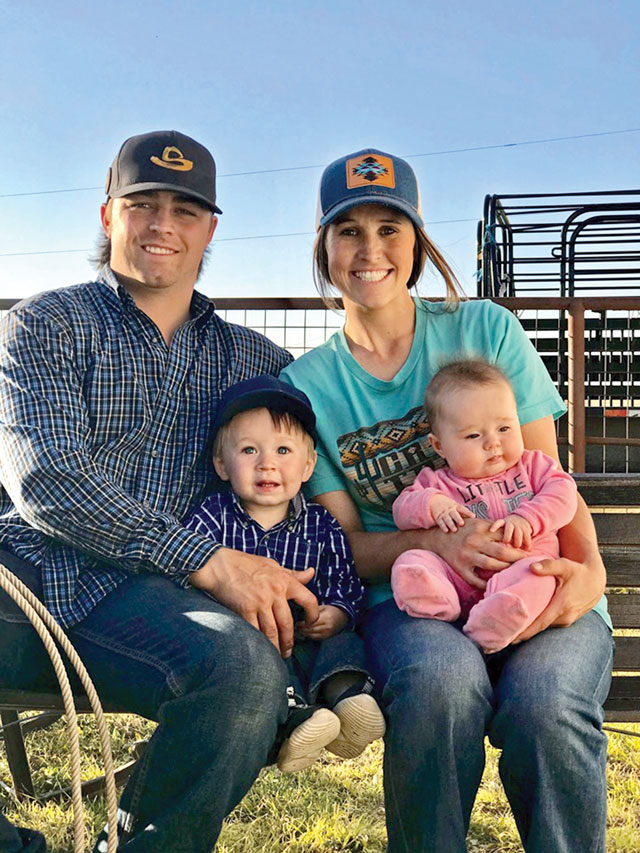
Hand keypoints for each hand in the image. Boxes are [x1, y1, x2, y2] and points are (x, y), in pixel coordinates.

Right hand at [189, 549, 318, 657]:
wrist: (218, 564)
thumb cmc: (245, 563)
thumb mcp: (272, 564)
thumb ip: (292, 573)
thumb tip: (311, 573)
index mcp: (284, 580)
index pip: (308, 599)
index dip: (313, 614)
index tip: (310, 622)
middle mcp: (275, 592)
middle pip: (288, 623)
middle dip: (289, 641)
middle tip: (288, 651)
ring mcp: (260, 602)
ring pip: (272, 631)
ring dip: (275, 646)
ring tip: (276, 654)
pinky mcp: (245, 609)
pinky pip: (255, 631)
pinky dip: (258, 642)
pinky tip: (260, 649)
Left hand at [296, 604, 348, 639]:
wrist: (343, 617)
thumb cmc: (331, 610)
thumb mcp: (322, 607)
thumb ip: (312, 611)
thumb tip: (299, 615)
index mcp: (326, 618)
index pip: (310, 623)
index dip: (301, 624)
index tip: (295, 623)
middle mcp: (327, 627)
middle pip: (309, 630)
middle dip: (300, 630)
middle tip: (293, 627)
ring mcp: (327, 634)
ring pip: (311, 636)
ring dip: (302, 634)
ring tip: (296, 631)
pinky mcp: (326, 638)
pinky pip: (314, 638)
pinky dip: (307, 637)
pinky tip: (303, 634)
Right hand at [426, 518, 526, 589]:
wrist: (437, 537)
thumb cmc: (462, 529)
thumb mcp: (477, 523)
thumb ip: (494, 526)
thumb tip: (514, 531)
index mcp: (480, 529)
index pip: (504, 536)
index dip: (517, 543)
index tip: (526, 549)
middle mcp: (474, 542)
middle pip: (502, 552)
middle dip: (517, 557)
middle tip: (526, 561)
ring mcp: (466, 556)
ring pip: (492, 565)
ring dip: (505, 568)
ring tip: (514, 570)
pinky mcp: (460, 568)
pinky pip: (475, 580)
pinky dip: (486, 584)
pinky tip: (494, 583)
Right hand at [430, 495, 474, 532]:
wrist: (435, 500)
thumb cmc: (450, 507)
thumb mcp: (457, 507)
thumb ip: (464, 513)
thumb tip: (475, 520)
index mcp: (456, 506)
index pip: (463, 509)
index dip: (468, 513)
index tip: (473, 516)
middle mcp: (450, 510)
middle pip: (454, 514)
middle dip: (458, 519)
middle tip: (462, 523)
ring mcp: (444, 514)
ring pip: (447, 519)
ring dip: (451, 524)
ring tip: (455, 530)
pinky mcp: (438, 518)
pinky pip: (440, 522)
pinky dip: (443, 526)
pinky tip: (446, 531)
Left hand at [514, 554, 605, 641]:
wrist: (596, 581)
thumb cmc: (578, 572)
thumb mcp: (564, 565)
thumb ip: (548, 566)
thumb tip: (532, 567)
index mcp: (561, 606)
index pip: (539, 623)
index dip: (524, 632)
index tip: (508, 637)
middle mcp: (564, 617)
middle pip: (538, 629)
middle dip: (520, 634)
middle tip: (501, 637)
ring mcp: (566, 620)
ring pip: (543, 628)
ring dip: (528, 630)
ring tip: (508, 632)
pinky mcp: (566, 620)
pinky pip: (548, 625)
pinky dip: (536, 626)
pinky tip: (523, 625)